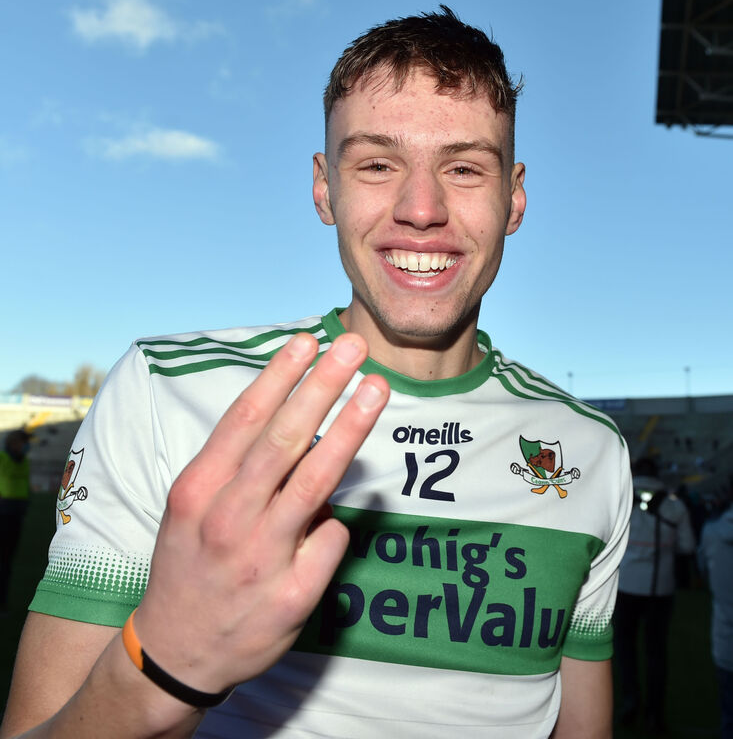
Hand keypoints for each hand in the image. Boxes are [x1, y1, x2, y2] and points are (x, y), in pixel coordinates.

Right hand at [133, 332, 387, 695]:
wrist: (177, 652)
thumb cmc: (189, 564)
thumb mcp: (192, 510)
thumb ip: (236, 469)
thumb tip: (296, 429)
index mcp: (198, 491)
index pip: (243, 420)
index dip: (278, 377)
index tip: (306, 342)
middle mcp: (228, 519)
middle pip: (285, 439)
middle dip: (322, 386)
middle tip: (352, 346)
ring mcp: (262, 559)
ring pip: (316, 481)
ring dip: (350, 428)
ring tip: (375, 389)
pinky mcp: (294, 595)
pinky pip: (332, 538)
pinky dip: (336, 521)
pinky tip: (327, 524)